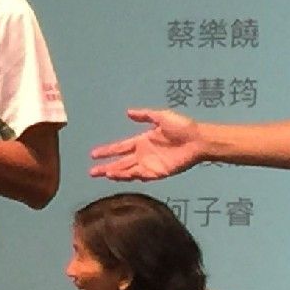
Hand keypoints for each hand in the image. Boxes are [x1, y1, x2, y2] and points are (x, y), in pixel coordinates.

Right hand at [89, 108, 205, 181]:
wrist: (198, 140)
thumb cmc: (182, 127)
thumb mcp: (162, 117)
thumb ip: (145, 115)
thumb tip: (128, 112)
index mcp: (142, 141)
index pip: (120, 147)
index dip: (107, 151)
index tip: (93, 154)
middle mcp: (143, 154)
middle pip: (120, 162)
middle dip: (105, 166)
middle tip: (91, 172)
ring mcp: (149, 164)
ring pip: (127, 171)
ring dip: (115, 173)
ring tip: (103, 174)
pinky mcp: (157, 172)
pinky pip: (140, 176)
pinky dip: (128, 176)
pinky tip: (118, 175)